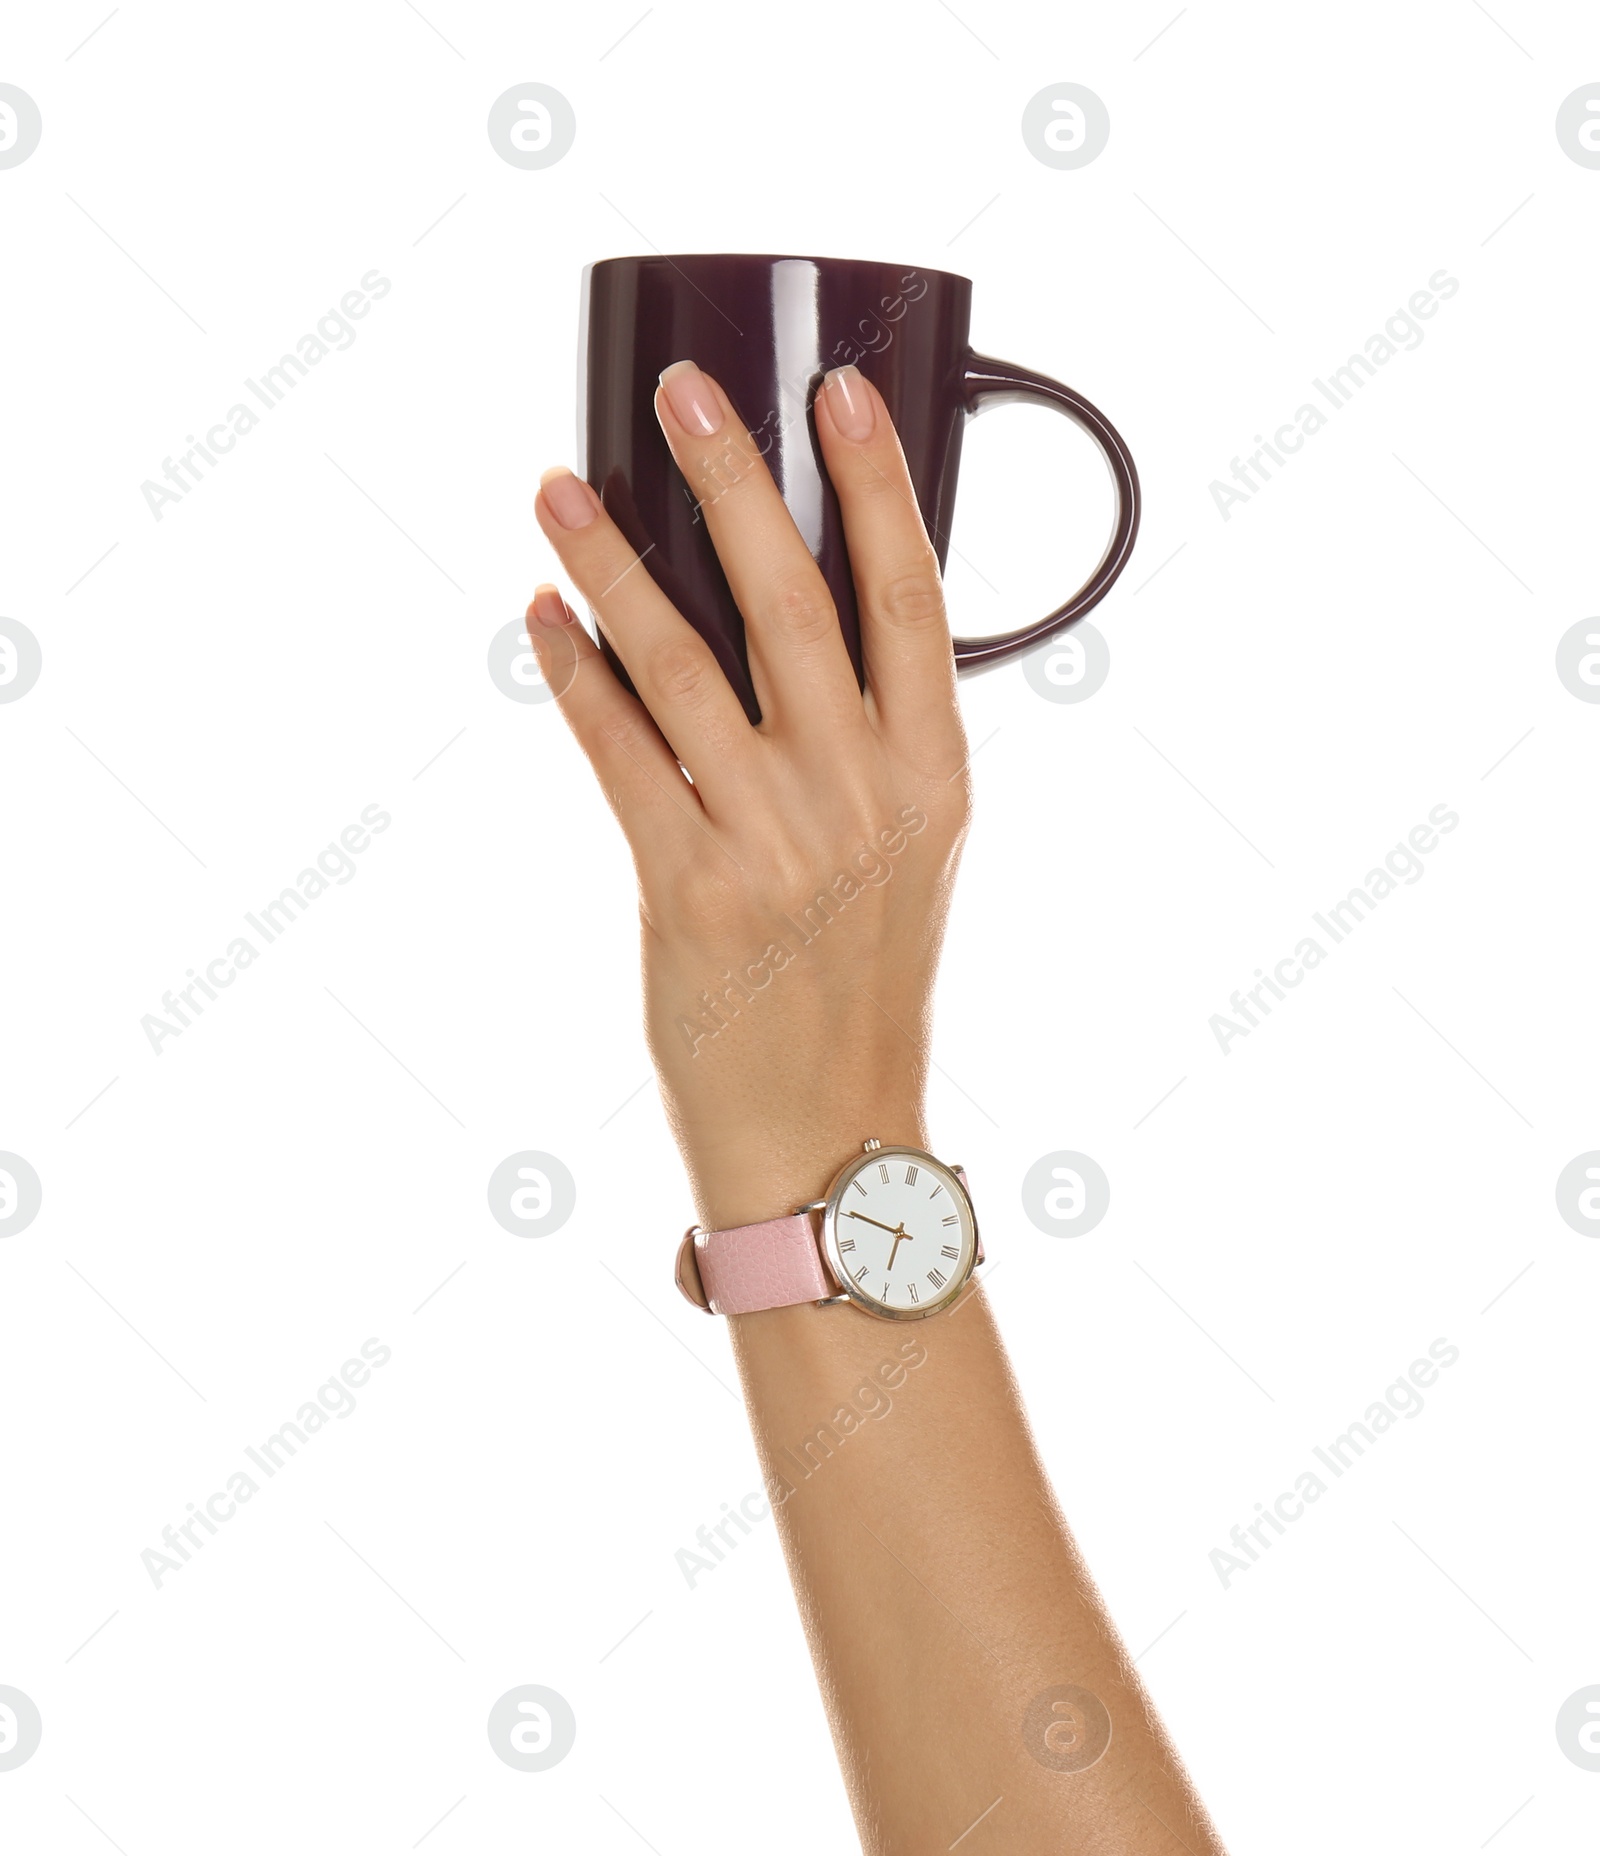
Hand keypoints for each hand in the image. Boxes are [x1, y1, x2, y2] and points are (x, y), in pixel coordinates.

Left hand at [529, 361, 969, 1229]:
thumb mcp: (913, 852)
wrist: (830, 1128)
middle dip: (729, 479)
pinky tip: (542, 617)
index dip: (873, 486)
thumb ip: (879, 741)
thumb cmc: (866, 981)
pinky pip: (616, 751)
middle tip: (677, 391)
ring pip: (678, 662)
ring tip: (557, 486)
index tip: (832, 391)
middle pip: (788, 600)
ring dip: (609, 562)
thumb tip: (805, 623)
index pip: (911, 598)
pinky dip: (573, 674)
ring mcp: (773, 840)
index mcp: (936, 775)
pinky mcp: (686, 887)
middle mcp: (862, 794)